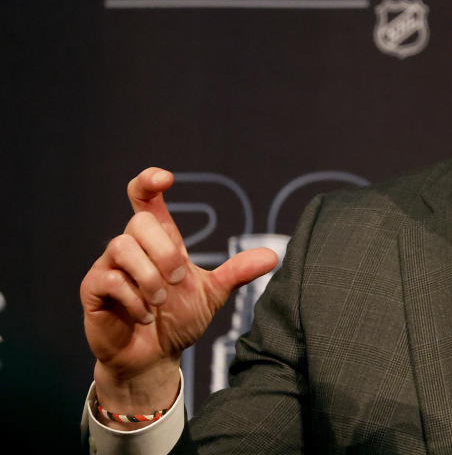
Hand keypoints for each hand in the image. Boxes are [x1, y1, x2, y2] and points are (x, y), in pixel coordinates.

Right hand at [80, 167, 277, 420]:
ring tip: (160, 301)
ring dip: (148, 277)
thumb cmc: (178, 320)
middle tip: (178, 281)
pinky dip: (133, 299)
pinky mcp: (92, 290)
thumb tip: (273, 255)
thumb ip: (237, 272)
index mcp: (158, 241)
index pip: (144, 199)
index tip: (166, 179)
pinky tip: (144, 316)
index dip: (149, 182)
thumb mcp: (213, 294)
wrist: (155, 357)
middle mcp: (131, 248)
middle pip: (139, 222)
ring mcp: (108, 267)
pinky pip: (107, 280)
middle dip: (165, 253)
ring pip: (121, 246)